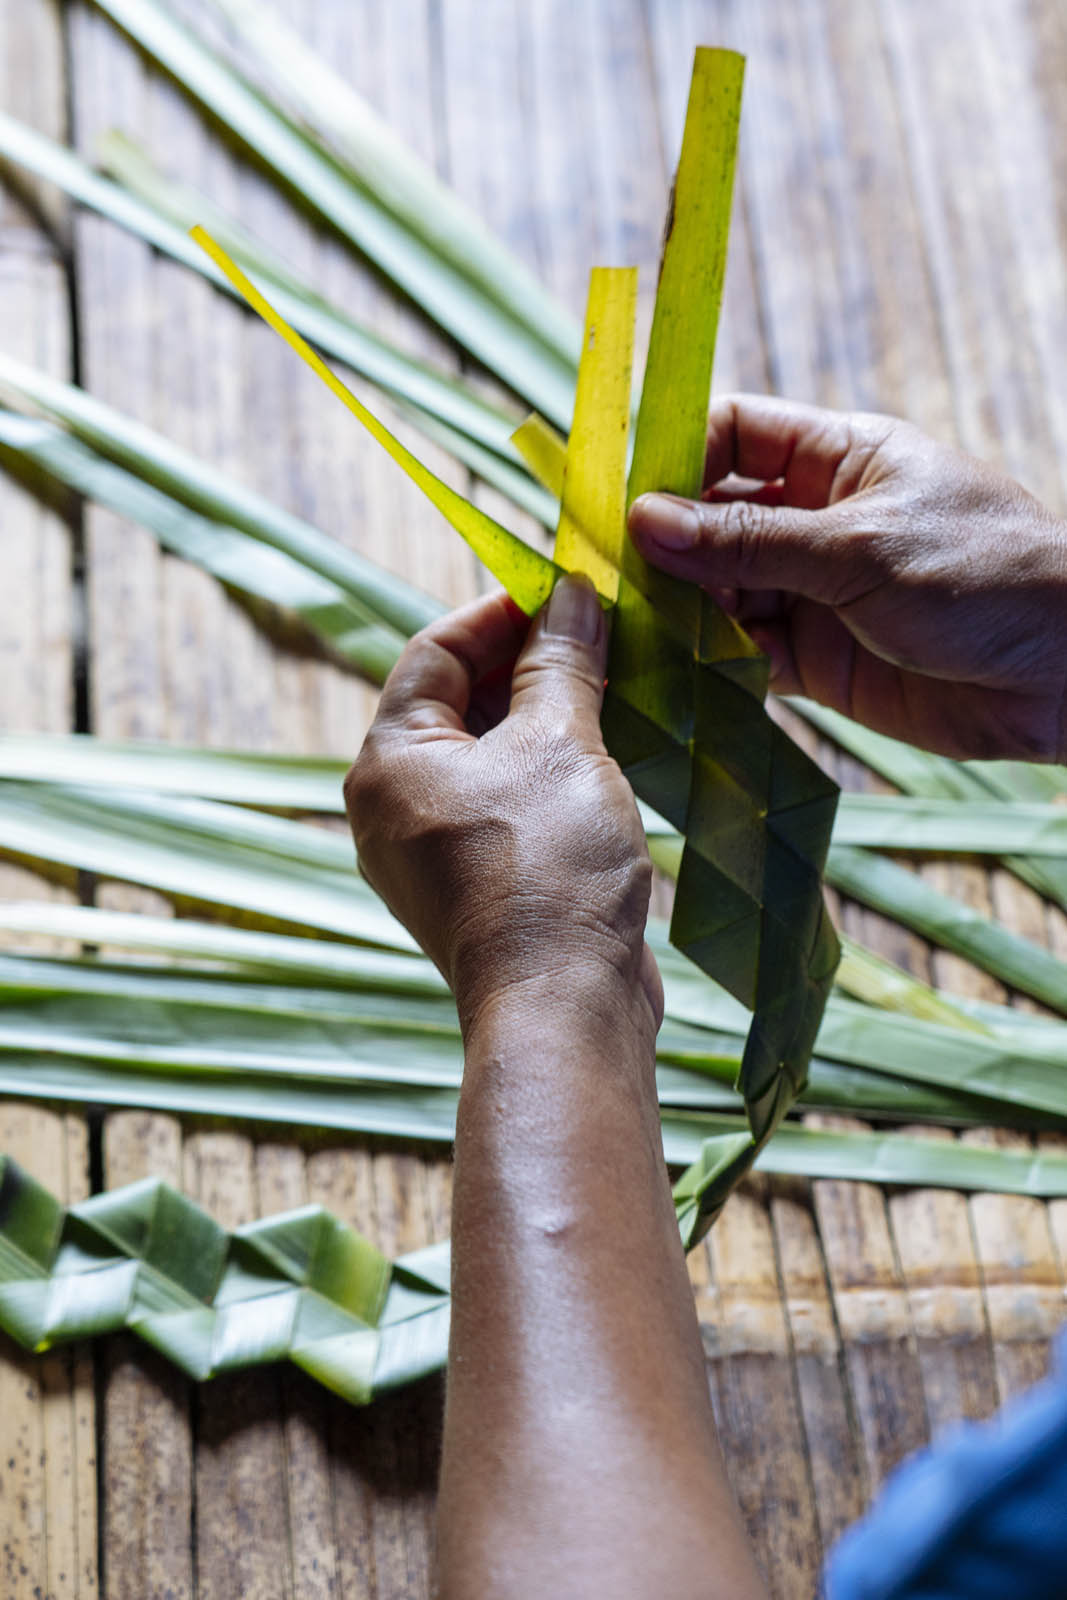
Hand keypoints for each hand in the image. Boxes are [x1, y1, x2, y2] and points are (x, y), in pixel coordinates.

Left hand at [344, 576, 661, 1039]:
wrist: (565, 1008)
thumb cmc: (549, 868)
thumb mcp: (559, 744)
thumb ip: (560, 663)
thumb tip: (570, 595)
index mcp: (387, 762)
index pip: (432, 651)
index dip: (499, 612)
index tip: (563, 591)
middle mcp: (393, 807)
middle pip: (456, 702)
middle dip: (527, 664)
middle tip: (600, 635)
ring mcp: (431, 854)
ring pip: (487, 757)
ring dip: (546, 717)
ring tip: (615, 685)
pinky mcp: (476, 888)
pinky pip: (505, 805)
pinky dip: (548, 772)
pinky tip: (609, 754)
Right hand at [629, 394, 1066, 761]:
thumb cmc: (984, 576)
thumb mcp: (859, 548)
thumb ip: (750, 541)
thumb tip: (645, 520)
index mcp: (839, 458)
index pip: (733, 433)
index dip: (676, 457)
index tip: (624, 500)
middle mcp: (817, 520)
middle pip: (712, 518)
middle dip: (665, 546)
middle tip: (614, 580)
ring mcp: (814, 592)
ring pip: (719, 590)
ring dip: (680, 610)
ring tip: (639, 633)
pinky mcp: (817, 661)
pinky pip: (743, 654)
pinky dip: (709, 663)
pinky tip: (675, 673)